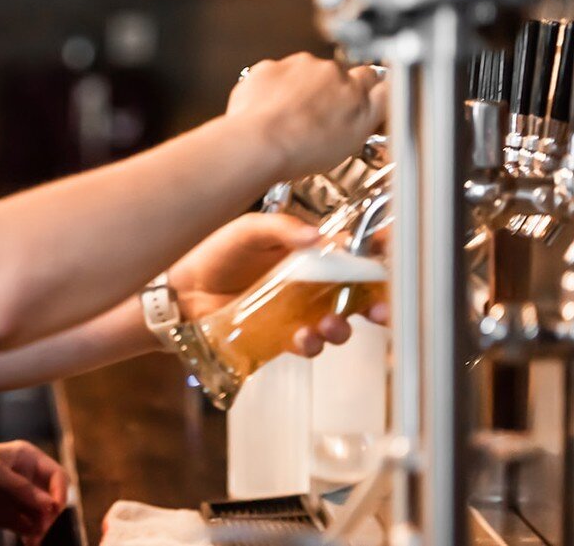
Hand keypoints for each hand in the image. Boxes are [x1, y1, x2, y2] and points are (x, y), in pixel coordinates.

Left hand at [0, 440, 68, 544]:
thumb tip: (49, 505)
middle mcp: (28, 478)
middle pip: (53, 498)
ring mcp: (20, 498)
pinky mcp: (10, 516)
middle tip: (42, 528)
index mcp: (28, 458)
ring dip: (42, 529)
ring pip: (42, 516)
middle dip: (50, 514)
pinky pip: (29, 528)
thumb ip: (21, 487)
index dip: (60, 492)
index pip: (57, 475)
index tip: (55, 510)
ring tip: (34, 540)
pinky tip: (29, 543)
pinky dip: (32, 537)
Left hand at [166, 212, 367, 356]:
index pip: (352, 254)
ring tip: (330, 324)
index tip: (390, 265)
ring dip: (342, 327)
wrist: (183, 289)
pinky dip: (312, 343)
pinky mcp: (281, 334)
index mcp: (307, 252)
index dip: (376, 260)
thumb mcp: (248, 230)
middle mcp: (309, 282)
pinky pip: (308, 343)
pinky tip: (304, 337)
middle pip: (356, 294)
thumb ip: (282, 229)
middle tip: (381, 310)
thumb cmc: (214, 252)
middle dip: (377, 304)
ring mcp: (297, 310)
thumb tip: (318, 236)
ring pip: (337, 322)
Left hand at [226, 53, 386, 180]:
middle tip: (318, 122)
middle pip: (333, 76)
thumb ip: (377, 106)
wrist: (258, 144)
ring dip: (299, 92)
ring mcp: (293, 67)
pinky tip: (271, 114)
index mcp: (351, 86)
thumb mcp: (357, 134)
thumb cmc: (301, 147)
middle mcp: (324, 70)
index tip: (356, 102)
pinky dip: (273, 91)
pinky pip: (274, 77)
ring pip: (302, 75)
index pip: (370, 77)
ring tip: (291, 123)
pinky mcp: (267, 70)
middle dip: (328, 94)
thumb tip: (387, 91)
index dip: (363, 92)